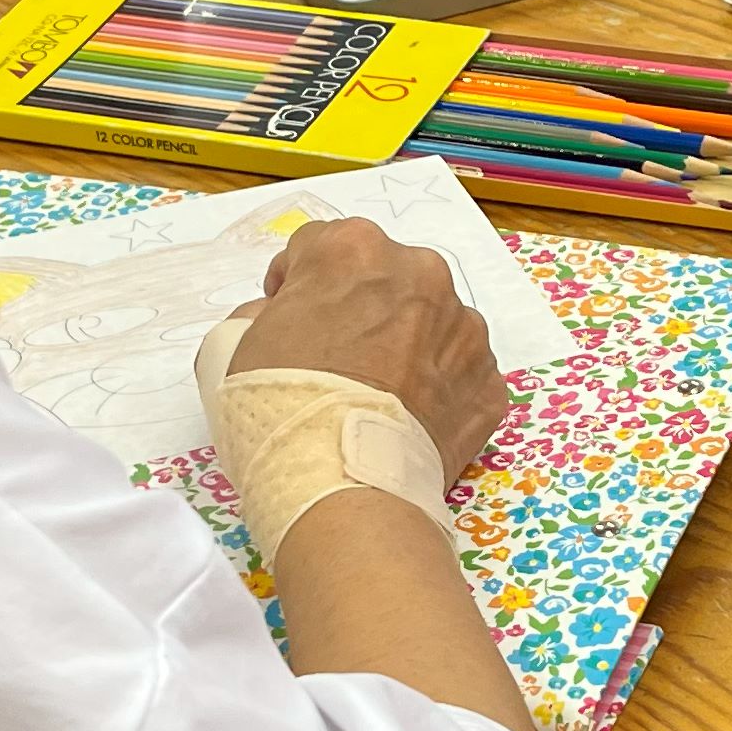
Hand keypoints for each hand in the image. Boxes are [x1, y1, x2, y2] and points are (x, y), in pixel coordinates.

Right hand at [225, 217, 512, 482]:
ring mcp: (465, 328)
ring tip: (375, 396)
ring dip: (406, 348)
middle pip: (385, 280)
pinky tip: (406, 421)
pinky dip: (437, 392)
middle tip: (335, 359)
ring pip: (430, 325)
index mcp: (354, 249)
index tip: (289, 315)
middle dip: (362, 310)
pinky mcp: (490, 381)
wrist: (343, 483)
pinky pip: (458, 375)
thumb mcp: (241, 344)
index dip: (297, 283)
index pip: (318, 247)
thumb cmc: (282, 406)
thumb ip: (267, 311)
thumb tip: (280, 315)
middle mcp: (421, 273)